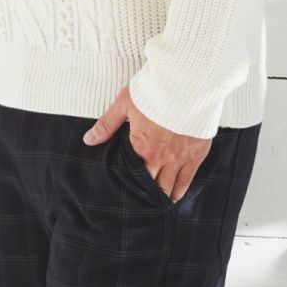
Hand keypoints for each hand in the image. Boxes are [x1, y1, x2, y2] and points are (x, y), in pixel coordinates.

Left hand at [82, 87, 211, 202]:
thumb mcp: (125, 104)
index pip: (133, 174)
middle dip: (145, 193)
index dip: (129, 182)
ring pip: (170, 186)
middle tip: (140, 201)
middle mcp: (161, 158)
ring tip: (157, 203)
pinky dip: (181, 190)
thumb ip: (107, 124)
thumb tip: (88, 140)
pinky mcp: (197, 154)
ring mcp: (181, 158)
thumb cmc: (155, 90)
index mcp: (142, 147)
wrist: (187, 83)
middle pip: (151, 184)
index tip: (124, 191)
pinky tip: (176, 195)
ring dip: (162, 195)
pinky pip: (188, 179)